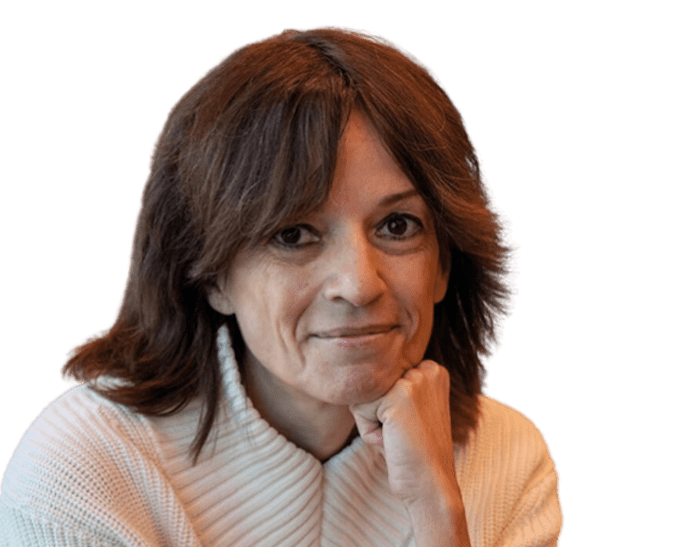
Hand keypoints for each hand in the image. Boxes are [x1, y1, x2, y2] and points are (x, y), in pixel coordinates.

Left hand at [348, 360, 457, 504]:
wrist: (431, 486)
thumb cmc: (414, 451)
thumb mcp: (409, 409)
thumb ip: (391, 386)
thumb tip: (356, 372)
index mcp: (432, 369)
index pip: (382, 376)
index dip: (386, 405)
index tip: (409, 425)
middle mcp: (427, 369)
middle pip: (372, 383)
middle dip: (377, 411)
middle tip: (402, 433)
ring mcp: (414, 382)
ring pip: (364, 394)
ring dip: (371, 421)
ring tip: (397, 437)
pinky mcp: (398, 398)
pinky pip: (359, 408)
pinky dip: (367, 431)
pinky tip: (391, 441)